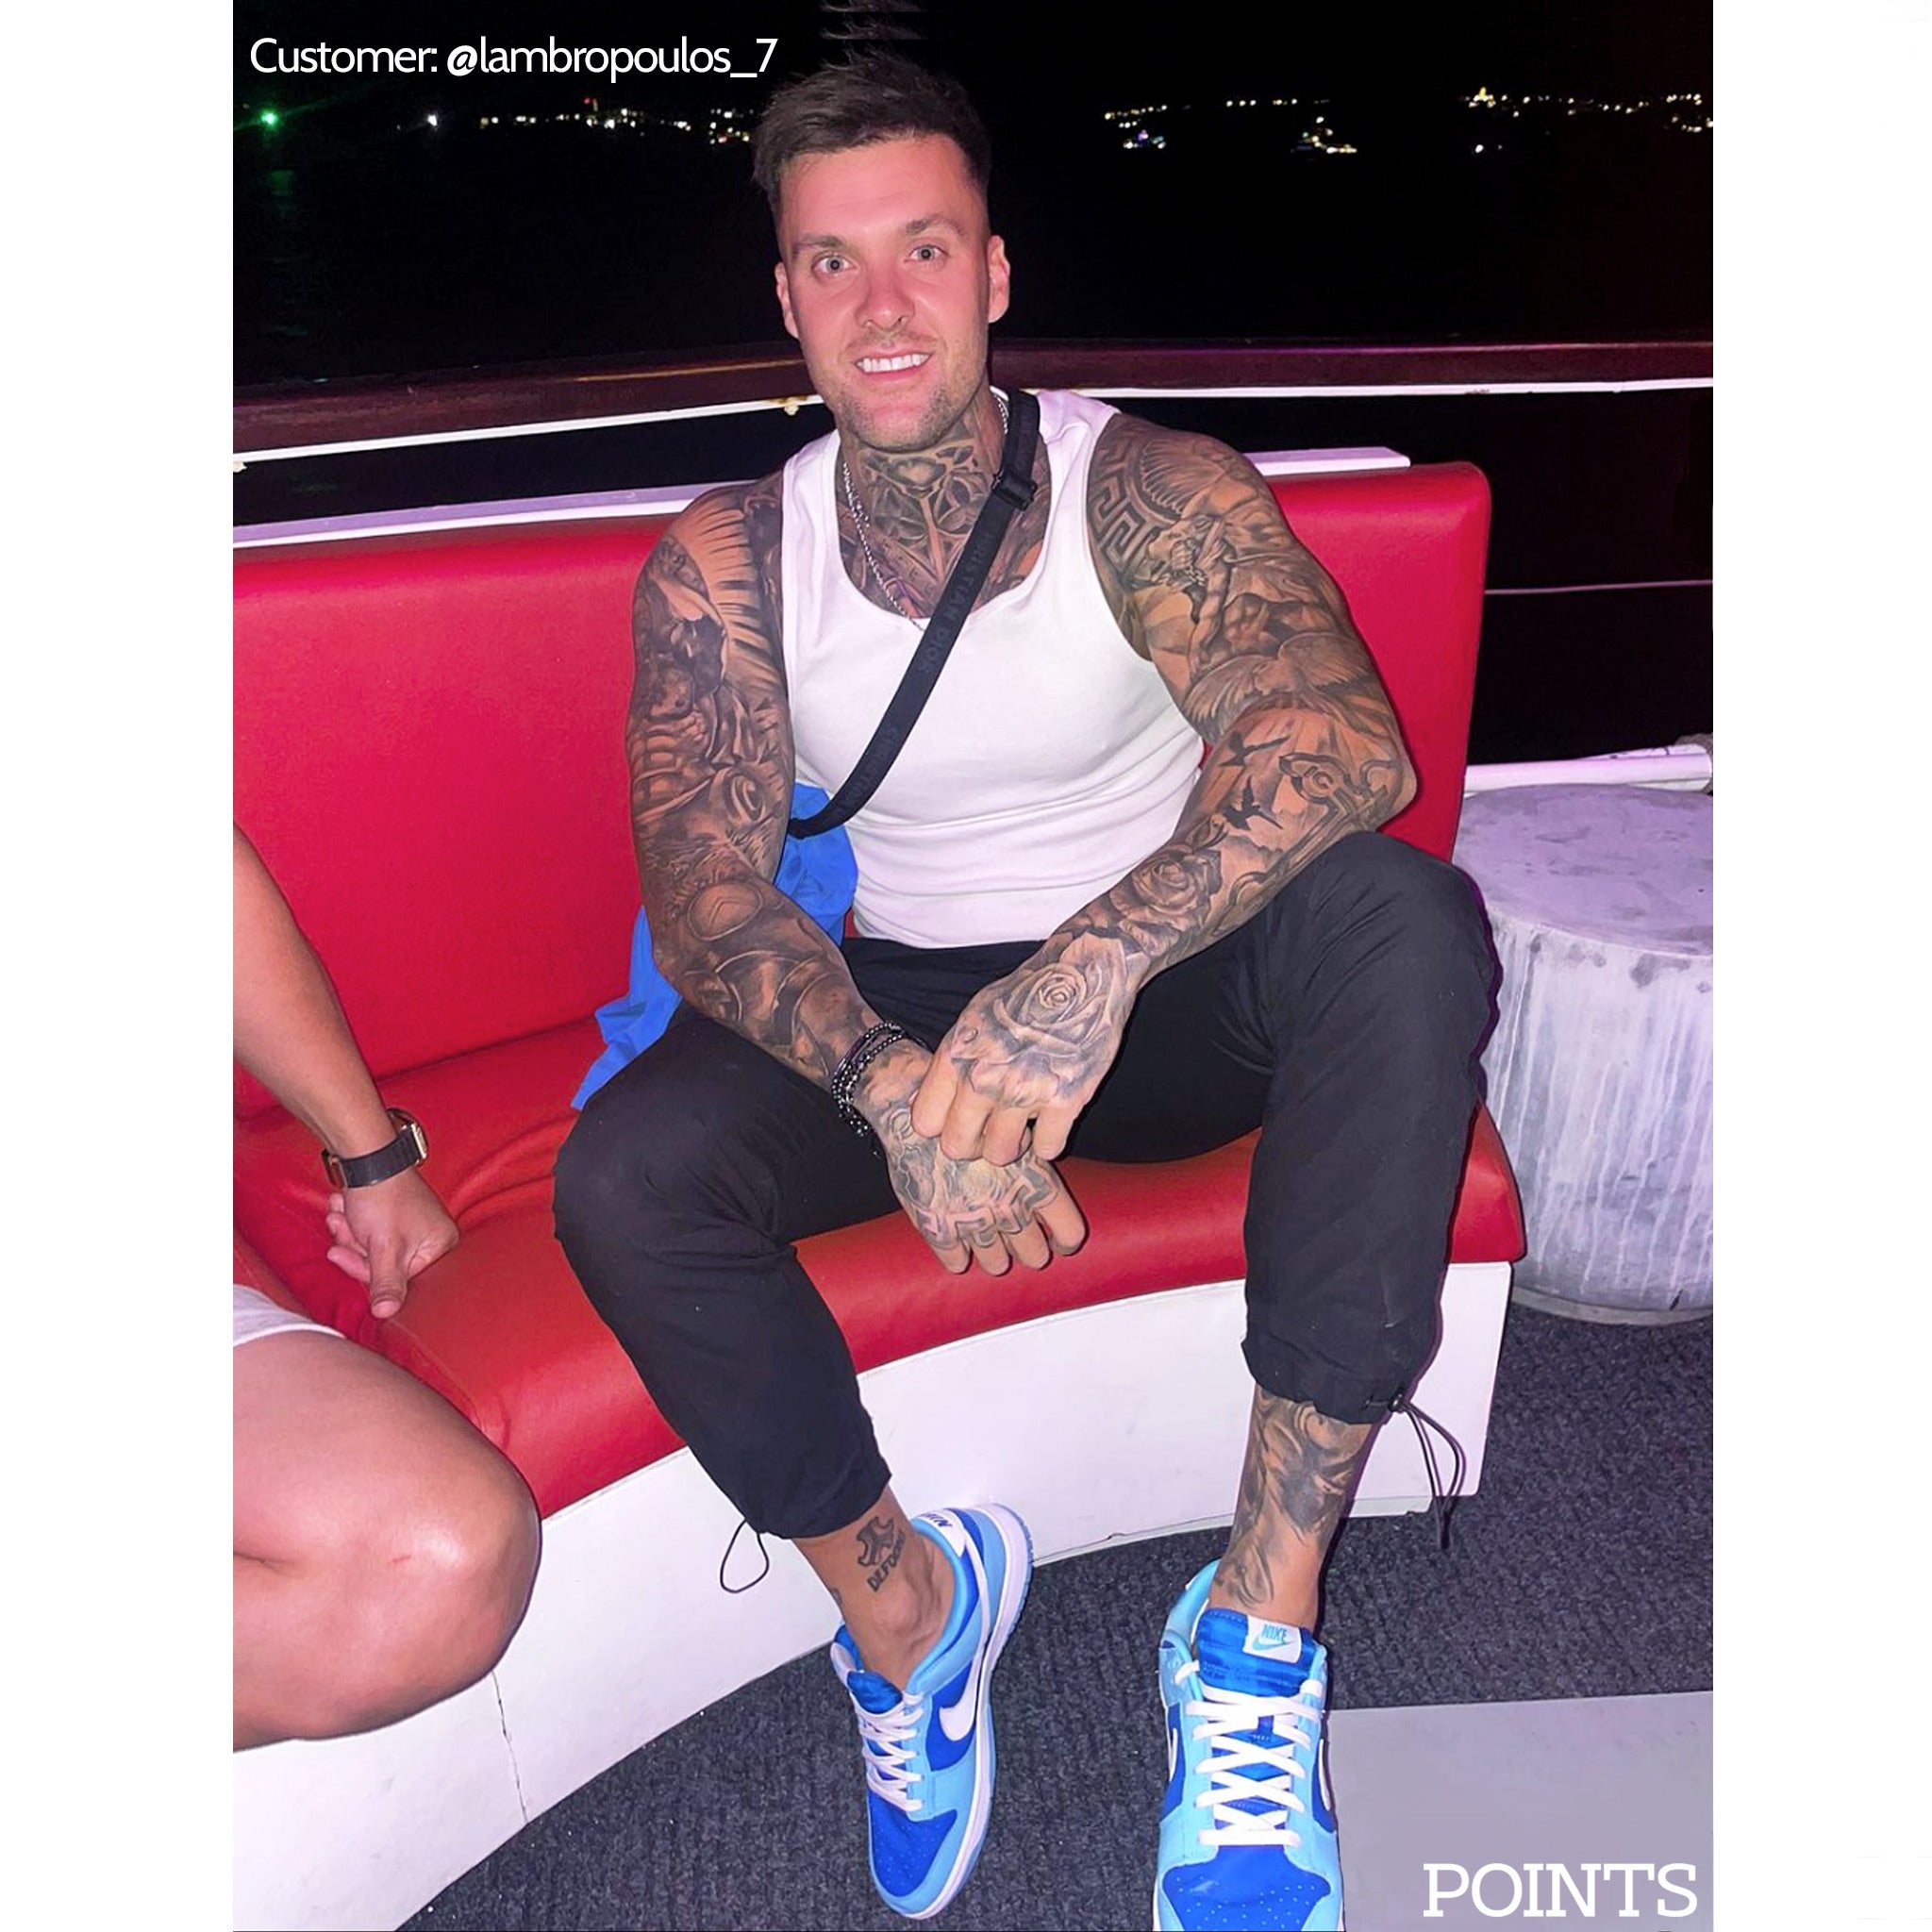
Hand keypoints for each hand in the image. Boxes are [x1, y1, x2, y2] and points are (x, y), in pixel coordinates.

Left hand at [323, 1167, 459, 1319]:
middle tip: (340, 1231)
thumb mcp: (384, 1248)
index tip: (343, 1255)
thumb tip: (386, 1314)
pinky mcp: (395, 1216)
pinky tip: (343, 1208)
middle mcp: (431, 1236)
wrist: (368, 1154)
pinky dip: (354, 1222)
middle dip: (356, 1247)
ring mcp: (413, 1225)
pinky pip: (371, 1232)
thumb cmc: (384, 1198)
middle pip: (386, 1264)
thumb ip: (387, 1284)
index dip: (367, 1270)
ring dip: (350, 1233)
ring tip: (340, 1214)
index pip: (402, 1278)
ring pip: (374, 1248)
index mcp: (440, 1245)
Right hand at [860, 1042, 1087, 1274]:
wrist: (914, 1114)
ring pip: (996, 1264)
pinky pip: (956, 1262)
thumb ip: (1033, 1163)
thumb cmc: (966, 1116)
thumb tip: (1045, 1182)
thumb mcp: (1012, 1133)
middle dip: (1031, 1252)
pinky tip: (958, 1245)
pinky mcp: (939, 1230)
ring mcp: (974, 1222)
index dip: (1065, 1241)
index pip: (1068, 1232)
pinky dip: (958, 1257)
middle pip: (1035, 1255)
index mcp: (1035, 1183)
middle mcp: (1009, 1208)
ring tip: (990, 1248)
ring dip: (995, 1258)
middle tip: (1022, 1246)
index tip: (1058, 1242)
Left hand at [911, 936, 1134, 1163]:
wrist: (1084, 974)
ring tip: (1025, 1123)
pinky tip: (1054, 1118)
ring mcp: (1024, 1090)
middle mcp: (983, 1076)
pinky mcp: (1065, 1100)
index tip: (962, 1119)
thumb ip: (951, 1063)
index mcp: (957, 1054)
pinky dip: (1051, 1140)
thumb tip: (925, 1106)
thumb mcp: (973, 1019)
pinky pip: (1048, 1149)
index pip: (925, 1122)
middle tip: (994, 1129)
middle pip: (957, 1147)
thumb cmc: (1027, 995)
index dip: (943, 1127)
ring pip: (1000, 1154)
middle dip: (975, 1144)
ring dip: (1014, 1145)